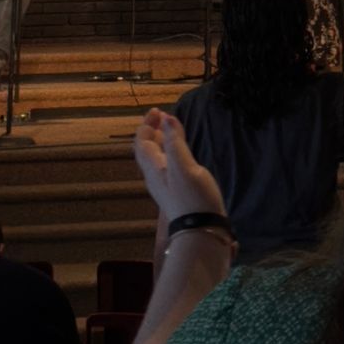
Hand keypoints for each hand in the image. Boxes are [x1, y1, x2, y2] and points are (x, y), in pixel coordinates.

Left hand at [132, 108, 226, 231]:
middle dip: (152, 131)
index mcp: (154, 169)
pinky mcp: (177, 192)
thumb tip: (166, 117)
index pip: (142, 142)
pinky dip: (170, 152)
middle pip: (147, 150)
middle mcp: (155, 177)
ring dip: (161, 141)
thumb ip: (175, 142)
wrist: (201, 233)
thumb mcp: (185, 167)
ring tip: (170, 129)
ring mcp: (166, 186)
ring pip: (157, 158)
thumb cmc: (193, 198)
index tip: (158, 110)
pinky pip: (167, 166)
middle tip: (163, 116)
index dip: (147, 125)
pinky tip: (181, 153)